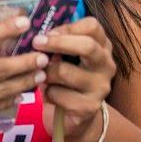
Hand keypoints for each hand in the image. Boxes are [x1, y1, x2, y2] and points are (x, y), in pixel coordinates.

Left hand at [34, 17, 115, 141]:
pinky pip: (58, 94)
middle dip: (57, 42)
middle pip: (87, 46)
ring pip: (65, 71)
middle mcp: (106, 64)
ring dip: (46, 72)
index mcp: (102, 45)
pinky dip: (47, 92)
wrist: (76, 115)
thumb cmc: (65, 76)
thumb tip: (34, 29)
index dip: (68, 27)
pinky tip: (50, 93)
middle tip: (35, 42)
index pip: (93, 26)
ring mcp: (100, 87)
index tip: (47, 31)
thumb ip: (57, 40)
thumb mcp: (65, 55)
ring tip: (41, 73)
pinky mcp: (89, 107)